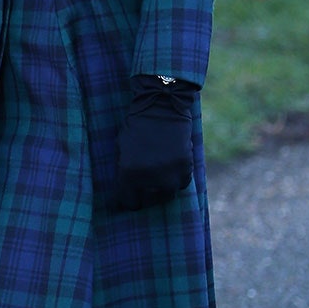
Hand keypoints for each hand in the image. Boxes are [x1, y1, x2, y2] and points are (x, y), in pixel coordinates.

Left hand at [111, 77, 196, 211]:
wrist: (161, 105)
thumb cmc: (136, 124)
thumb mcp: (123, 148)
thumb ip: (126, 169)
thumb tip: (128, 188)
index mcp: (129, 175)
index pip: (129, 202)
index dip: (130, 200)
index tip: (132, 197)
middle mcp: (150, 179)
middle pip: (150, 201)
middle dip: (147, 194)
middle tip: (147, 187)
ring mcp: (170, 174)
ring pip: (168, 194)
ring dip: (164, 187)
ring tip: (160, 177)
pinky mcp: (186, 166)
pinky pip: (182, 182)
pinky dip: (178, 178)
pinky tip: (173, 167)